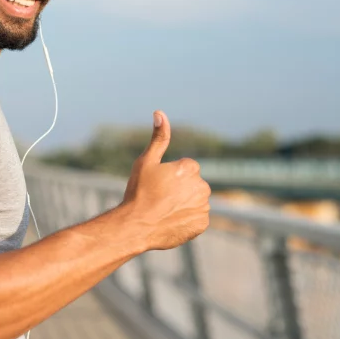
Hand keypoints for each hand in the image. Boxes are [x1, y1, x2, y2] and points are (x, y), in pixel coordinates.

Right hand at [121, 110, 210, 251]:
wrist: (136, 226)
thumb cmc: (139, 192)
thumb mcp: (145, 161)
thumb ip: (158, 137)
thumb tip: (160, 112)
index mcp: (190, 168)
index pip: (186, 169)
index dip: (170, 177)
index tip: (157, 185)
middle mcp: (202, 186)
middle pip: (193, 185)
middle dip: (180, 189)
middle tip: (160, 198)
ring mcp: (203, 206)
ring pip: (196, 201)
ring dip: (184, 204)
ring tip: (164, 211)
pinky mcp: (202, 224)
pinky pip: (197, 218)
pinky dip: (188, 219)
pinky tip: (171, 220)